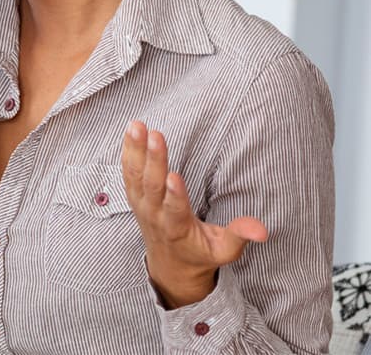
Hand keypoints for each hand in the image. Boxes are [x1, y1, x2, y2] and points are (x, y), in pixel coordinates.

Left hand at [121, 121, 267, 308]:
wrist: (170, 264)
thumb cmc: (200, 253)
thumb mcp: (223, 251)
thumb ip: (239, 237)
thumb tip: (262, 230)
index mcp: (177, 229)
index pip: (175, 211)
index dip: (174, 195)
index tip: (173, 176)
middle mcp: (154, 215)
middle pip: (152, 186)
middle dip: (154, 160)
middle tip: (155, 136)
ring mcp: (141, 204)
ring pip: (136, 175)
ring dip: (136, 149)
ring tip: (137, 126)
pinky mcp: (134, 195)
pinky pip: (128, 171)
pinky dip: (128, 150)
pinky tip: (130, 129)